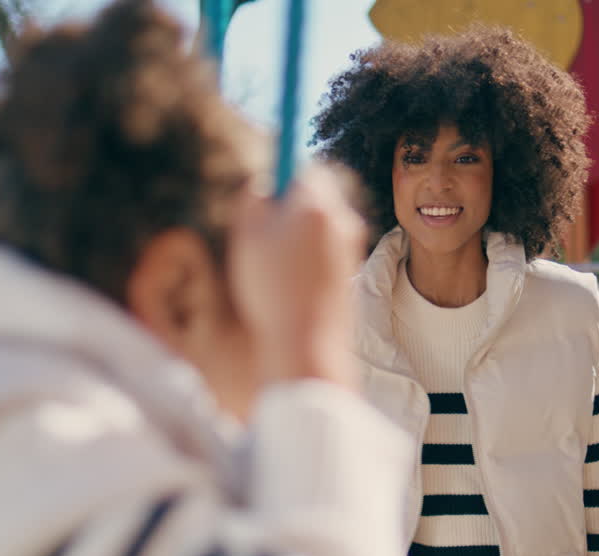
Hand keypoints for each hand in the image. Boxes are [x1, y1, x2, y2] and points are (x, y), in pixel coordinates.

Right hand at [228, 164, 366, 388]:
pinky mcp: (352, 269)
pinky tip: (292, 280)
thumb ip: (252, 198)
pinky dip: (312, 254)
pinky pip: (328, 248)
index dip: (284, 173)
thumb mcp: (247, 237)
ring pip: (322, 222)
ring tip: (277, 261)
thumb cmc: (272, 289)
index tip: (273, 180)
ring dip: (302, 230)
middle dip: (294, 202)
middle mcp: (340, 219)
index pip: (305, 167)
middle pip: (318, 194)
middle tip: (267, 224)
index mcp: (314, 204)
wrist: (307, 344)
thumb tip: (263, 183)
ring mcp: (350, 245)